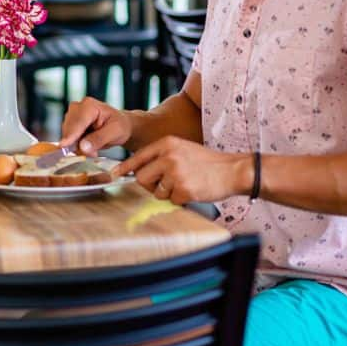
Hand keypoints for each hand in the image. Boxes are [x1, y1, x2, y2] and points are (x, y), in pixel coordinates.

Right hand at [60, 97, 133, 154]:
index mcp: (89, 105)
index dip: (71, 134)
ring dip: (78, 146)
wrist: (120, 125)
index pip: (77, 121)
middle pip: (69, 128)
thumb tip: (83, 147)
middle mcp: (77, 107)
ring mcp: (72, 116)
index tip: (63, 145)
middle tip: (94, 154)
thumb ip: (100, 139)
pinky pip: (68, 139)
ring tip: (94, 150)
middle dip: (78, 143)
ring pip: (67, 135)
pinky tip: (89, 147)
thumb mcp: (115, 132)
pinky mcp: (70, 125)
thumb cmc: (120, 126)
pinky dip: (77, 146)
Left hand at [118, 136, 251, 203]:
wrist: (233, 169)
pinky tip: (193, 190)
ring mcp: (176, 173)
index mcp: (167, 144)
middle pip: (142, 178)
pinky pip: (172, 201)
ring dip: (168, 193)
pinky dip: (180, 200)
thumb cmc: (206, 161)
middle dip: (149, 186)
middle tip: (164, 186)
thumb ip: (161, 156)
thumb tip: (139, 171)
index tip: (113, 175)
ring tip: (185, 184)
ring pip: (156, 192)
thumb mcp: (182, 149)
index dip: (124, 168)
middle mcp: (168, 156)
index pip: (138, 157)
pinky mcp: (184, 189)